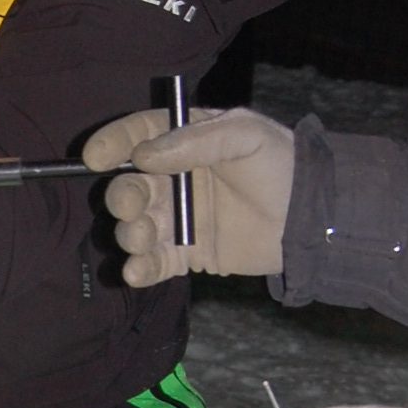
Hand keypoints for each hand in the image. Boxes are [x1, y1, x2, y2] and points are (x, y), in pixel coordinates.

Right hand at [82, 106, 295, 281]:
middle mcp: (174, 179)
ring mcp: (179, 219)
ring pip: (136, 227)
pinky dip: (140, 269)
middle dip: (122, 197)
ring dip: (130, 234)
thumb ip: (196, 140)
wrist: (313, 219)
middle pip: (130, 186)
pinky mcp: (187, 254)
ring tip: (142, 238)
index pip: (139, 136)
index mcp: (185, 142)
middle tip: (132, 207)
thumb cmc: (282, 166)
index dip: (114, 144)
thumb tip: (144, 156)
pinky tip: (137, 272)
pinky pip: (154, 263)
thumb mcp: (245, 136)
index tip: (94, 158)